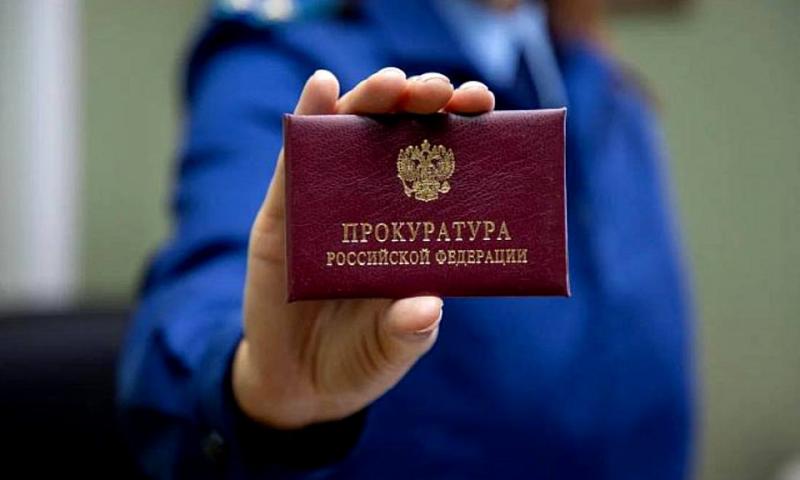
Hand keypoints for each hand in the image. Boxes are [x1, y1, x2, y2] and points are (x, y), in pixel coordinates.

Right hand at [233, 68, 495, 428]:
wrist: (299, 382)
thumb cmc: (360, 358)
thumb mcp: (392, 350)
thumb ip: (408, 332)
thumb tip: (427, 307)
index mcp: (414, 226)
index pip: (443, 162)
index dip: (464, 128)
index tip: (483, 104)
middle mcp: (373, 202)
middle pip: (398, 135)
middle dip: (420, 103)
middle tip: (439, 91)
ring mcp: (326, 202)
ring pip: (349, 135)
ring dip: (369, 100)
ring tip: (391, 85)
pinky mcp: (282, 213)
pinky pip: (294, 162)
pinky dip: (309, 120)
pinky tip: (322, 89)